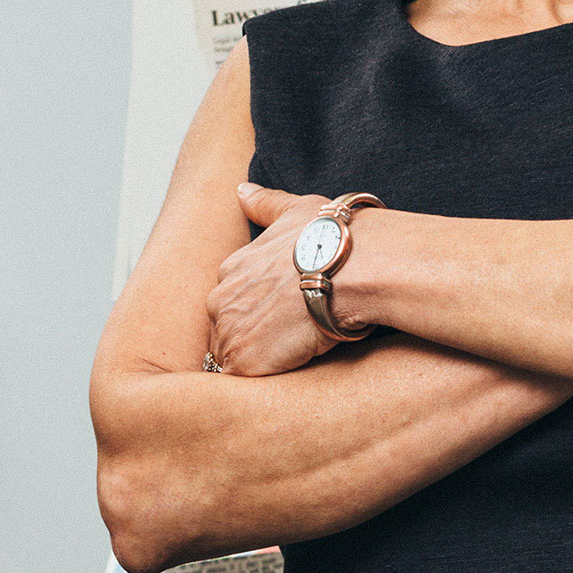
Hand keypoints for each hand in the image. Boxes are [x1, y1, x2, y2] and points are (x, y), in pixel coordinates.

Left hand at [203, 185, 342, 376]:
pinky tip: (291, 370)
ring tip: (293, 357)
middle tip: (289, 340)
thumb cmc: (331, 238)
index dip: (256, 311)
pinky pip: (244, 381)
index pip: (231, 301)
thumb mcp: (294, 209)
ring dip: (259, 361)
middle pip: (226, 331)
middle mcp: (221, 300)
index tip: (282, 315)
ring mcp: (230, 333)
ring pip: (233, 358)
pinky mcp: (245, 362)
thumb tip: (241, 190)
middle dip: (251, 339)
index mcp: (231, 269)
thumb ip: (264, 203)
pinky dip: (265, 379)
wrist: (351, 268)